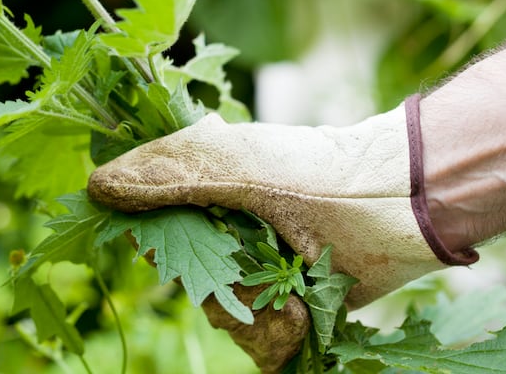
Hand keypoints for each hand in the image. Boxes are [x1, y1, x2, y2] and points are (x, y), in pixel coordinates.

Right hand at [87, 95, 476, 369]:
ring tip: (294, 302)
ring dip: (256, 316)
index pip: (152, 228)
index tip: (179, 251)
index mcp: (205, 191)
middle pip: (186, 283)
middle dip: (220, 287)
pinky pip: (258, 343)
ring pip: (222, 317)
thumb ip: (171, 173)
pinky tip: (302, 317)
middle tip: (261, 270)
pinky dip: (277, 337)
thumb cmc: (321, 170)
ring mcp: (259, 272)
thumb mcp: (241, 163)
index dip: (159, 246)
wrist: (407, 203)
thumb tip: (98, 188)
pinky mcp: (289, 307)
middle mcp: (227, 233)